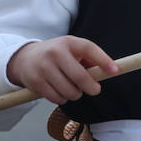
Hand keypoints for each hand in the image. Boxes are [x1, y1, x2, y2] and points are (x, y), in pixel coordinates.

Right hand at [6, 36, 120, 104]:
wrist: (25, 58)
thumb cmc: (56, 55)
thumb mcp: (71, 50)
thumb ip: (89, 59)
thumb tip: (109, 71)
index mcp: (68, 42)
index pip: (89, 49)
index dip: (103, 60)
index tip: (115, 71)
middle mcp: (55, 53)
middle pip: (80, 77)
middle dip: (91, 88)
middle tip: (94, 90)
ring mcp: (44, 67)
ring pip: (70, 91)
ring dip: (76, 94)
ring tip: (72, 88)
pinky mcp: (36, 82)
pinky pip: (57, 98)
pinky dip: (63, 99)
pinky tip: (60, 91)